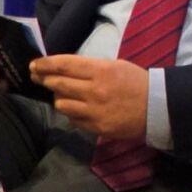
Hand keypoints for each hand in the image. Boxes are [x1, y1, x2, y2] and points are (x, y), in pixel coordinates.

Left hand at [29, 55, 149, 138]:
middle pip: (58, 84)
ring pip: (61, 103)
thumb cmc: (137, 82)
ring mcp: (94, 111)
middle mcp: (94, 90)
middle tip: (38, 76)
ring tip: (61, 94)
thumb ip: (91, 68)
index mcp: (101, 71)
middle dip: (45, 79)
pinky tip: (76, 108)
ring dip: (58, 97)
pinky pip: (73, 119)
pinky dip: (71, 112)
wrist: (157, 108)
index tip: (35, 64)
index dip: (46, 64)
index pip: (65, 65)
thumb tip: (66, 69)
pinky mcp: (96, 127)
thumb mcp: (116, 66)